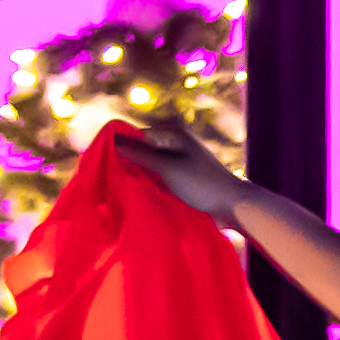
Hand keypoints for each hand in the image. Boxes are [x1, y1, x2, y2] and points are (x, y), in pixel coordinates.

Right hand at [116, 122, 249, 220]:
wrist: (234, 205)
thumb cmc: (202, 183)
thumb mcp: (167, 167)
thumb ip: (140, 154)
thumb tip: (113, 139)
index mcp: (173, 134)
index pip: (137, 135)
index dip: (121, 147)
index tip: (105, 161)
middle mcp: (176, 143)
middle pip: (144, 149)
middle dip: (131, 161)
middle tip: (113, 175)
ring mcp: (181, 161)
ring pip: (152, 164)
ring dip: (142, 173)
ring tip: (125, 184)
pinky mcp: (185, 177)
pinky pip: (162, 175)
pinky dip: (153, 181)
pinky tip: (142, 190)